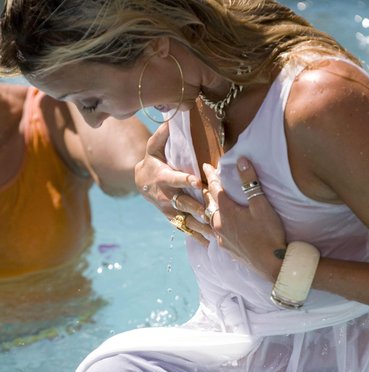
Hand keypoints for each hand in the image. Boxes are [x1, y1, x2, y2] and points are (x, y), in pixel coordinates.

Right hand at [134, 123, 212, 245]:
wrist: (140, 182)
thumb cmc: (152, 160)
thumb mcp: (153, 146)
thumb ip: (163, 134)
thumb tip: (172, 114)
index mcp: (163, 177)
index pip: (175, 178)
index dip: (185, 180)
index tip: (198, 182)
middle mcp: (165, 195)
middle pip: (182, 202)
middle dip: (196, 208)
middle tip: (209, 212)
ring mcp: (168, 209)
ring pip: (185, 218)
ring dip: (198, 225)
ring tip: (213, 232)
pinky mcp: (171, 217)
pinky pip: (184, 228)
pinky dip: (195, 236)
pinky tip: (208, 243)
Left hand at [203, 158, 286, 280]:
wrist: (271, 263)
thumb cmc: (268, 233)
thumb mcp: (261, 205)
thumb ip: (250, 182)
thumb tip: (241, 161)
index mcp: (226, 212)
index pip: (215, 189)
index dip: (211, 176)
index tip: (205, 166)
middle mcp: (219, 225)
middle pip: (209, 204)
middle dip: (207, 191)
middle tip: (204, 182)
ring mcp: (221, 238)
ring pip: (209, 219)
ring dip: (207, 209)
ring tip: (206, 203)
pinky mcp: (226, 248)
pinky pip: (214, 232)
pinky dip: (212, 224)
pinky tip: (216, 226)